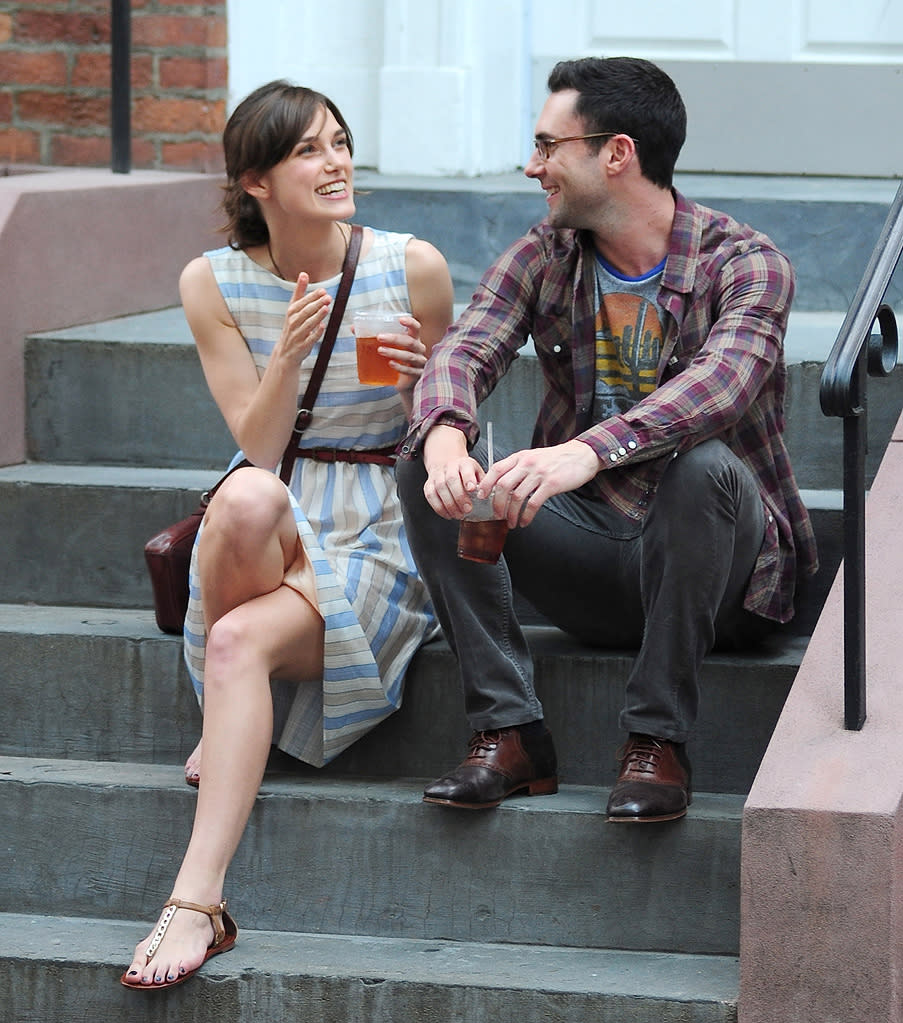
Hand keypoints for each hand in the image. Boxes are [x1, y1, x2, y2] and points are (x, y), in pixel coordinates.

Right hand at [278, 273, 331, 363]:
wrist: (285, 351)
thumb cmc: (292, 326)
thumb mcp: (293, 308)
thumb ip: (299, 292)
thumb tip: (304, 274)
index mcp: (291, 312)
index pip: (302, 302)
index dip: (312, 296)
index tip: (323, 290)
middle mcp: (293, 322)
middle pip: (306, 312)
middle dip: (317, 304)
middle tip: (328, 297)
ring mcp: (297, 334)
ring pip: (308, 324)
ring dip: (317, 316)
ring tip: (326, 308)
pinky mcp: (303, 345)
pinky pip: (310, 338)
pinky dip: (316, 332)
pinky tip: (323, 326)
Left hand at [376, 315, 427, 391]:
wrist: (402, 382)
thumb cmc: (395, 360)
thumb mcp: (387, 347)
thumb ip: (372, 337)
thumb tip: (354, 328)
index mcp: (413, 339)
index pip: (416, 328)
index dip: (410, 323)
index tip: (400, 319)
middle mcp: (419, 349)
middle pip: (410, 341)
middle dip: (395, 338)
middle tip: (379, 337)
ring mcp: (420, 362)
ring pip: (409, 356)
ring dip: (394, 352)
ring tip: (380, 351)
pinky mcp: (417, 375)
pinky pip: (410, 370)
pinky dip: (400, 367)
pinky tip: (390, 364)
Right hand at [422, 425, 484, 518]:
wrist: (448, 465)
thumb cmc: (466, 474)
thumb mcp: (478, 473)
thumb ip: (483, 483)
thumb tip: (489, 496)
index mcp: (464, 463)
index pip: (465, 468)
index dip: (468, 478)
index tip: (471, 489)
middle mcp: (449, 467)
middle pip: (451, 479)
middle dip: (459, 496)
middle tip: (467, 509)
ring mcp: (437, 475)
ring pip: (439, 488)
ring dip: (449, 504)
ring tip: (458, 515)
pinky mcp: (428, 484)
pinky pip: (431, 496)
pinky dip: (439, 508)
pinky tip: (448, 514)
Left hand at [478, 440, 601, 527]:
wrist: (580, 455)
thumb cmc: (555, 459)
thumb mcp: (533, 457)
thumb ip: (517, 467)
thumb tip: (500, 484)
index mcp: (520, 457)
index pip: (496, 469)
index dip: (486, 484)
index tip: (481, 496)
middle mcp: (527, 464)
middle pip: (503, 485)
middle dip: (497, 503)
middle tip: (497, 515)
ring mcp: (539, 474)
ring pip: (517, 497)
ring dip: (511, 513)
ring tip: (511, 522)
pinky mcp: (551, 484)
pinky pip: (533, 503)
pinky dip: (526, 515)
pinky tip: (524, 522)